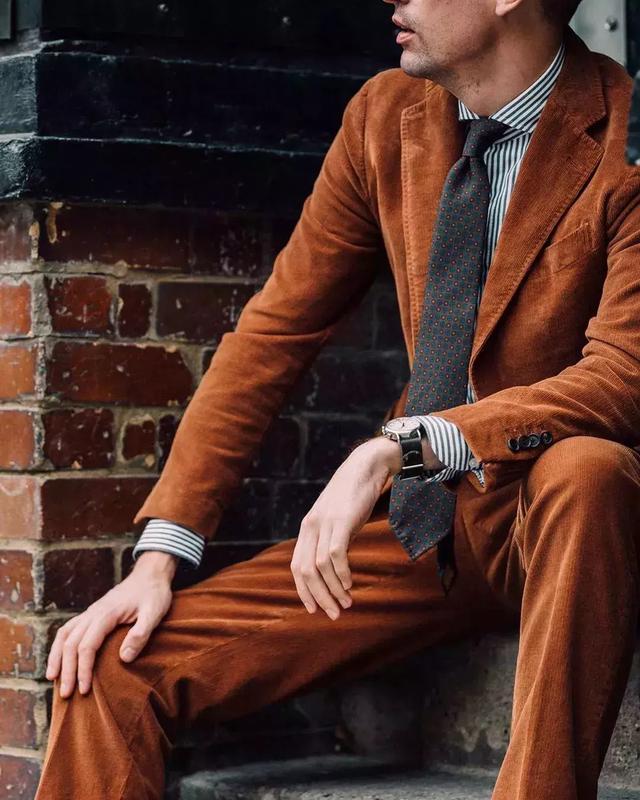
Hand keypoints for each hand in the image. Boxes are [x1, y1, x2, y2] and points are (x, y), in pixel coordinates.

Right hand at [45, 551, 176, 697]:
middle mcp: (93, 613)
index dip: (84, 669)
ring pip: (64, 635)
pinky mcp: (92, 613)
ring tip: (52, 679)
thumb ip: (140, 634)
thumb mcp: (154, 613)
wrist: (151, 574)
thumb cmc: (154, 593)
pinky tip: (59, 658)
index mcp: (106, 614)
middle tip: (67, 695)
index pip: (87, 645)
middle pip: (71, 643)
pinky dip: (60, 644)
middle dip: (67, 670)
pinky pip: (69, 629)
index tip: (85, 689)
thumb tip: (124, 658)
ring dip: (57, 657)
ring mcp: (90, 612)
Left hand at [290, 436, 400, 620]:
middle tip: (335, 614)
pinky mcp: (340, 521)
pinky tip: (350, 584)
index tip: (315, 610)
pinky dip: (341, 574)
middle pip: (305, 571)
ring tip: (347, 603)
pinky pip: (335, 555)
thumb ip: (331, 540)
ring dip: (333, 590)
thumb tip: (333, 569)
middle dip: (319, 597)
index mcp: (307, 528)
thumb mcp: (337, 520)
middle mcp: (310, 526)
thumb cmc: (354, 496)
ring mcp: (324, 523)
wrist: (366, 468)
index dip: (303, 591)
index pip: (297, 567)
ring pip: (320, 567)